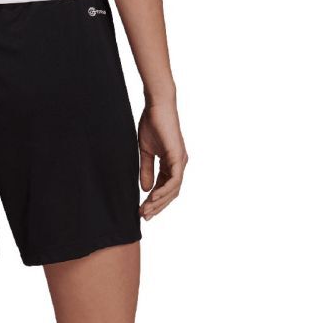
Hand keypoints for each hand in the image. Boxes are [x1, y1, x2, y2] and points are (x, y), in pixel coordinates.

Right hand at [138, 103, 187, 220]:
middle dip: (157, 206)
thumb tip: (146, 189)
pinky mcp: (178, 156)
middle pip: (170, 193)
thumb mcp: (145, 152)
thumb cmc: (151, 124)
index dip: (154, 201)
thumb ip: (146, 171)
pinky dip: (164, 190)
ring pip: (173, 189)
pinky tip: (152, 197)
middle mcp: (179, 164)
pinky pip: (174, 180)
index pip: (164, 188)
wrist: (157, 105)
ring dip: (159, 202)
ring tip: (146, 210)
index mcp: (171, 163)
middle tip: (144, 216)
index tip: (142, 211)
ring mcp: (180, 160)